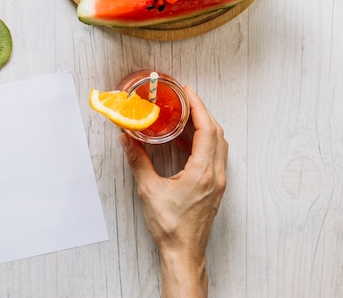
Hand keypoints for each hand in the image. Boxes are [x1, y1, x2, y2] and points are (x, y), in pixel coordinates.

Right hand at [120, 86, 226, 297]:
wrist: (184, 252)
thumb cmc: (169, 226)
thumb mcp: (149, 190)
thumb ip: (138, 161)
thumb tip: (126, 139)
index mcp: (202, 173)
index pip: (207, 131)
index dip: (199, 108)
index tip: (188, 93)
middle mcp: (215, 175)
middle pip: (217, 133)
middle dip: (202, 112)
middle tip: (185, 99)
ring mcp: (218, 181)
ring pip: (218, 144)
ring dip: (205, 127)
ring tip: (185, 116)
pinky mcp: (214, 187)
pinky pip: (214, 156)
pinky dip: (203, 142)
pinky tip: (184, 142)